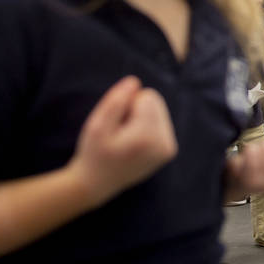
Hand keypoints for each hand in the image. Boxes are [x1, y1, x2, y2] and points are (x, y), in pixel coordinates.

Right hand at [70, 76, 177, 205]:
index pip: (148, 96)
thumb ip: (115, 102)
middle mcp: (164, 144)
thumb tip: (135, 81)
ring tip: (125, 138)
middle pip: (156, 102)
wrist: (98, 183)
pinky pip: (160, 122)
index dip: (127, 104)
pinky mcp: (169, 150)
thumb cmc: (94, 152)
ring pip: (159, 110)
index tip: (116, 124)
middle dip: (136, 110)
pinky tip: (133, 144)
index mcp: (147, 137)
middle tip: (119, 131)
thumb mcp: (96, 125)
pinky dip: (146, 127)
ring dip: (140, 118)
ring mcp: (169, 149)